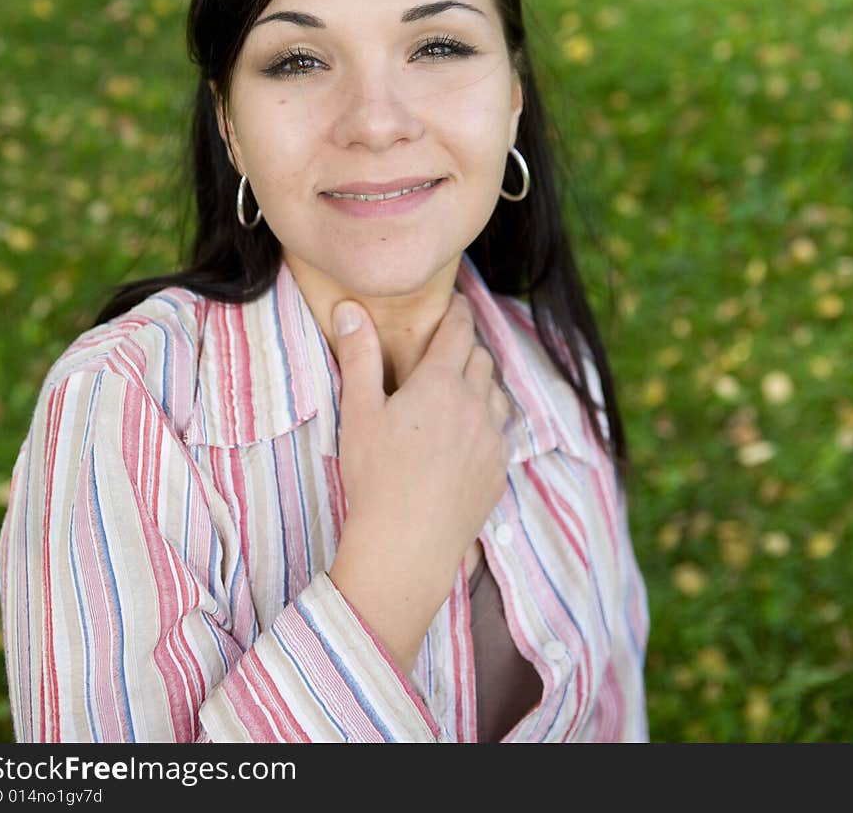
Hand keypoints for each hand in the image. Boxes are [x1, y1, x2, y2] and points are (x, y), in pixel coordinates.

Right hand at [327, 293, 510, 671]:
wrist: (407, 547)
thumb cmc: (377, 477)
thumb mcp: (359, 412)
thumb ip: (359, 357)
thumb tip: (350, 310)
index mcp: (441, 383)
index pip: (459, 330)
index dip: (456, 312)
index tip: (452, 304)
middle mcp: (476, 405)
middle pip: (481, 358)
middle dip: (466, 348)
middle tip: (445, 350)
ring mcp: (493, 440)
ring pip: (498, 394)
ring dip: (482, 384)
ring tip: (458, 391)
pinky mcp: (499, 471)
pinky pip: (502, 433)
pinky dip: (488, 423)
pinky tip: (466, 437)